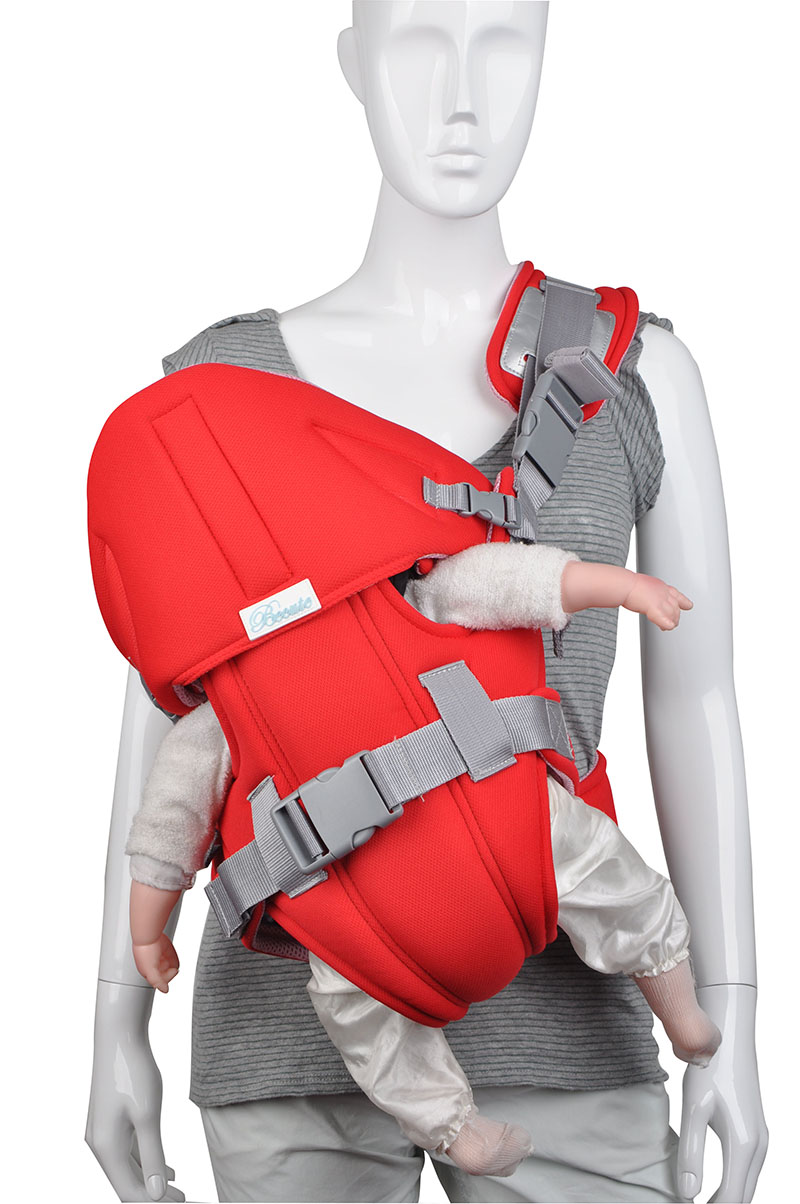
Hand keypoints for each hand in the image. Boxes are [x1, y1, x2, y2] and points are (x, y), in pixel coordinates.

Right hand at [86, 980, 184, 1200]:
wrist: (119, 1035)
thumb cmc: (133, 1072)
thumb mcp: (148, 1116)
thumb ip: (152, 1155)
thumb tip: (154, 1194)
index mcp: (106, 1148)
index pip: (130, 1191)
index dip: (156, 1203)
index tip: (185, 1202)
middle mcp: (100, 1145)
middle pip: (128, 1182)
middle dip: (154, 1196)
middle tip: (185, 1200)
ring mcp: (103, 1132)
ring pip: (129, 1167)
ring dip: (152, 1180)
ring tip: (178, 1191)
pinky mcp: (110, 1119)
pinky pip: (129, 1151)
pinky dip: (147, 1162)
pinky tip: (167, 1168)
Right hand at [132, 934, 179, 993]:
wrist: (147, 934)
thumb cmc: (144, 950)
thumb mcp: (150, 970)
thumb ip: (157, 982)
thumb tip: (165, 990)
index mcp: (147, 971)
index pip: (159, 980)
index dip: (168, 977)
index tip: (173, 972)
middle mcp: (151, 963)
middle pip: (163, 972)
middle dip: (169, 971)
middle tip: (174, 969)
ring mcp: (157, 955)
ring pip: (167, 964)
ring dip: (172, 965)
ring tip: (175, 963)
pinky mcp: (162, 946)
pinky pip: (169, 954)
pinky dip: (173, 957)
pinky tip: (174, 957)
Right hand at [624, 574, 691, 630]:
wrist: (624, 584)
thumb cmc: (627, 584)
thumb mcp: (641, 585)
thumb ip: (646, 592)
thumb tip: (640, 595)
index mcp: (660, 586)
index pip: (676, 594)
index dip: (683, 601)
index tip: (688, 606)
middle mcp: (663, 593)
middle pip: (675, 607)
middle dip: (675, 616)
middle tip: (673, 622)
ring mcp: (660, 601)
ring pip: (672, 614)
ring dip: (671, 621)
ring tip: (669, 627)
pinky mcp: (655, 609)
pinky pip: (665, 619)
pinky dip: (667, 624)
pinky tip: (667, 628)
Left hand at [677, 984, 766, 1201]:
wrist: (729, 1038)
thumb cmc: (709, 1070)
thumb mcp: (694, 1110)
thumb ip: (691, 1154)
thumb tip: (688, 1194)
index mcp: (742, 1146)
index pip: (730, 1200)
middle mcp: (758, 1147)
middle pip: (743, 1197)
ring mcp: (761, 1139)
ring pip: (747, 1185)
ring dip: (728, 1198)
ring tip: (700, 1203)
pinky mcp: (757, 1132)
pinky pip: (748, 1170)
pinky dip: (734, 1184)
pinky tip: (714, 1186)